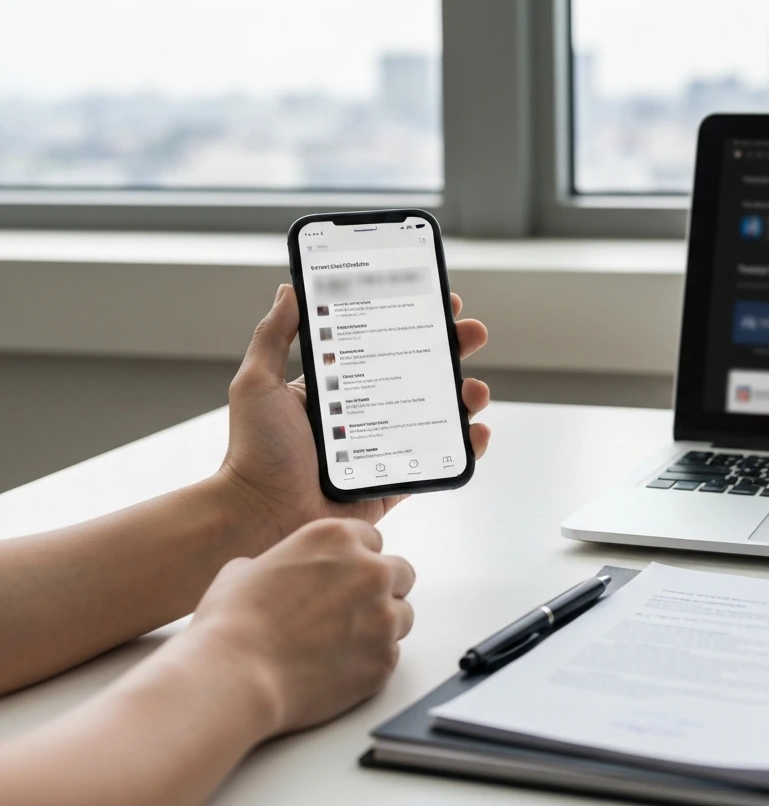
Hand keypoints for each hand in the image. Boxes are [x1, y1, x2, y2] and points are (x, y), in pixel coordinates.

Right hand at [188, 519, 413, 734]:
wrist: (234, 674)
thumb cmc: (233, 623)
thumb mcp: (245, 569)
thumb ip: (280, 562)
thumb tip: (272, 573)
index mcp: (338, 538)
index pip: (371, 540)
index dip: (356, 561)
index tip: (343, 578)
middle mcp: (370, 570)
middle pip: (399, 574)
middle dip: (380, 590)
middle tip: (350, 611)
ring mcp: (383, 616)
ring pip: (402, 615)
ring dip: (381, 626)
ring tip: (342, 643)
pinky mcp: (385, 658)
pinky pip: (391, 654)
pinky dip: (371, 660)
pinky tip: (338, 667)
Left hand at [218, 284, 490, 545]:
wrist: (262, 515)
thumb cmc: (254, 452)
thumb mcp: (258, 383)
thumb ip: (274, 336)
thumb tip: (290, 289)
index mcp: (339, 384)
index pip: (385, 343)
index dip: (416, 321)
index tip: (441, 303)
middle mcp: (366, 411)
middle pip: (422, 372)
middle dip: (454, 350)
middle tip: (472, 335)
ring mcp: (385, 445)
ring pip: (439, 413)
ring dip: (466, 396)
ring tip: (475, 390)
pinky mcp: (396, 478)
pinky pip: (440, 459)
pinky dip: (466, 446)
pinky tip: (477, 432)